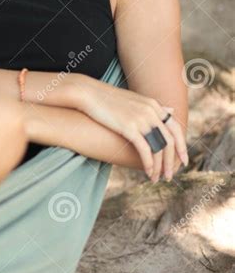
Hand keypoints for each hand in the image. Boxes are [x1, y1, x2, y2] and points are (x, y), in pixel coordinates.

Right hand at [64, 76, 187, 180]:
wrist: (88, 93)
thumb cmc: (108, 99)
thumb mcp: (135, 101)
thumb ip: (153, 108)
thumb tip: (171, 110)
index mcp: (153, 105)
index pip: (175, 128)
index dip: (181, 146)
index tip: (183, 161)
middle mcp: (151, 111)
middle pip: (169, 140)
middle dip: (171, 161)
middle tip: (169, 176)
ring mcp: (141, 118)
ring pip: (159, 147)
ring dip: (160, 166)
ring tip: (157, 179)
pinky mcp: (129, 127)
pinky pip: (145, 149)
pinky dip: (149, 163)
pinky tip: (148, 172)